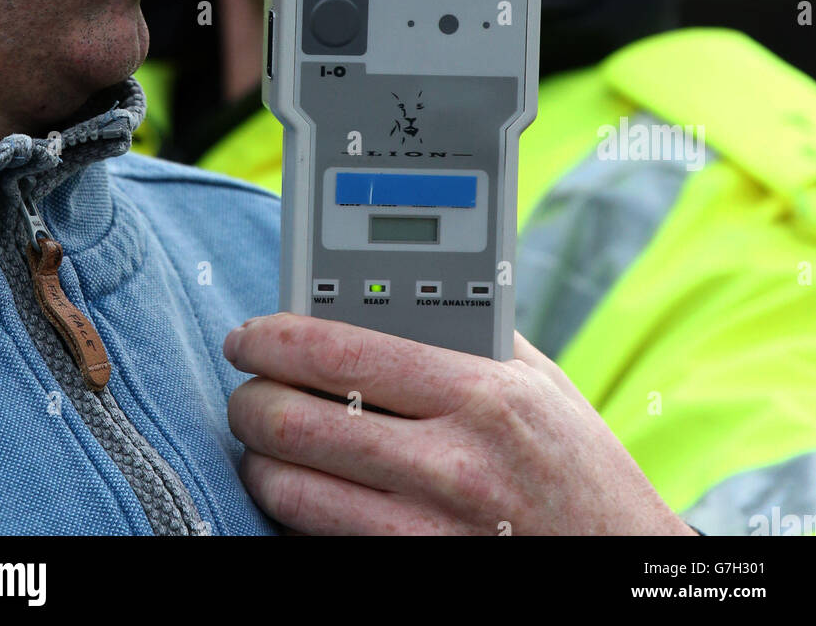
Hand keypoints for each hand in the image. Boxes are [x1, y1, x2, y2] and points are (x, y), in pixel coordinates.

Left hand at [223, 313, 696, 535]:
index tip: (250, 334)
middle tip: (247, 388)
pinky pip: (319, 543)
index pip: (342, 352)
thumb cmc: (581, 470)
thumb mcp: (540, 384)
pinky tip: (300, 493)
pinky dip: (294, 514)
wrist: (624, 564)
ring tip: (264, 443)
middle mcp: (452, 464)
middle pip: (299, 423)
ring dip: (259, 462)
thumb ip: (470, 335)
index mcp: (481, 395)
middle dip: (250, 400)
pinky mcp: (414, 575)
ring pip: (293, 490)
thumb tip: (387, 296)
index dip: (275, 338)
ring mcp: (429, 532)